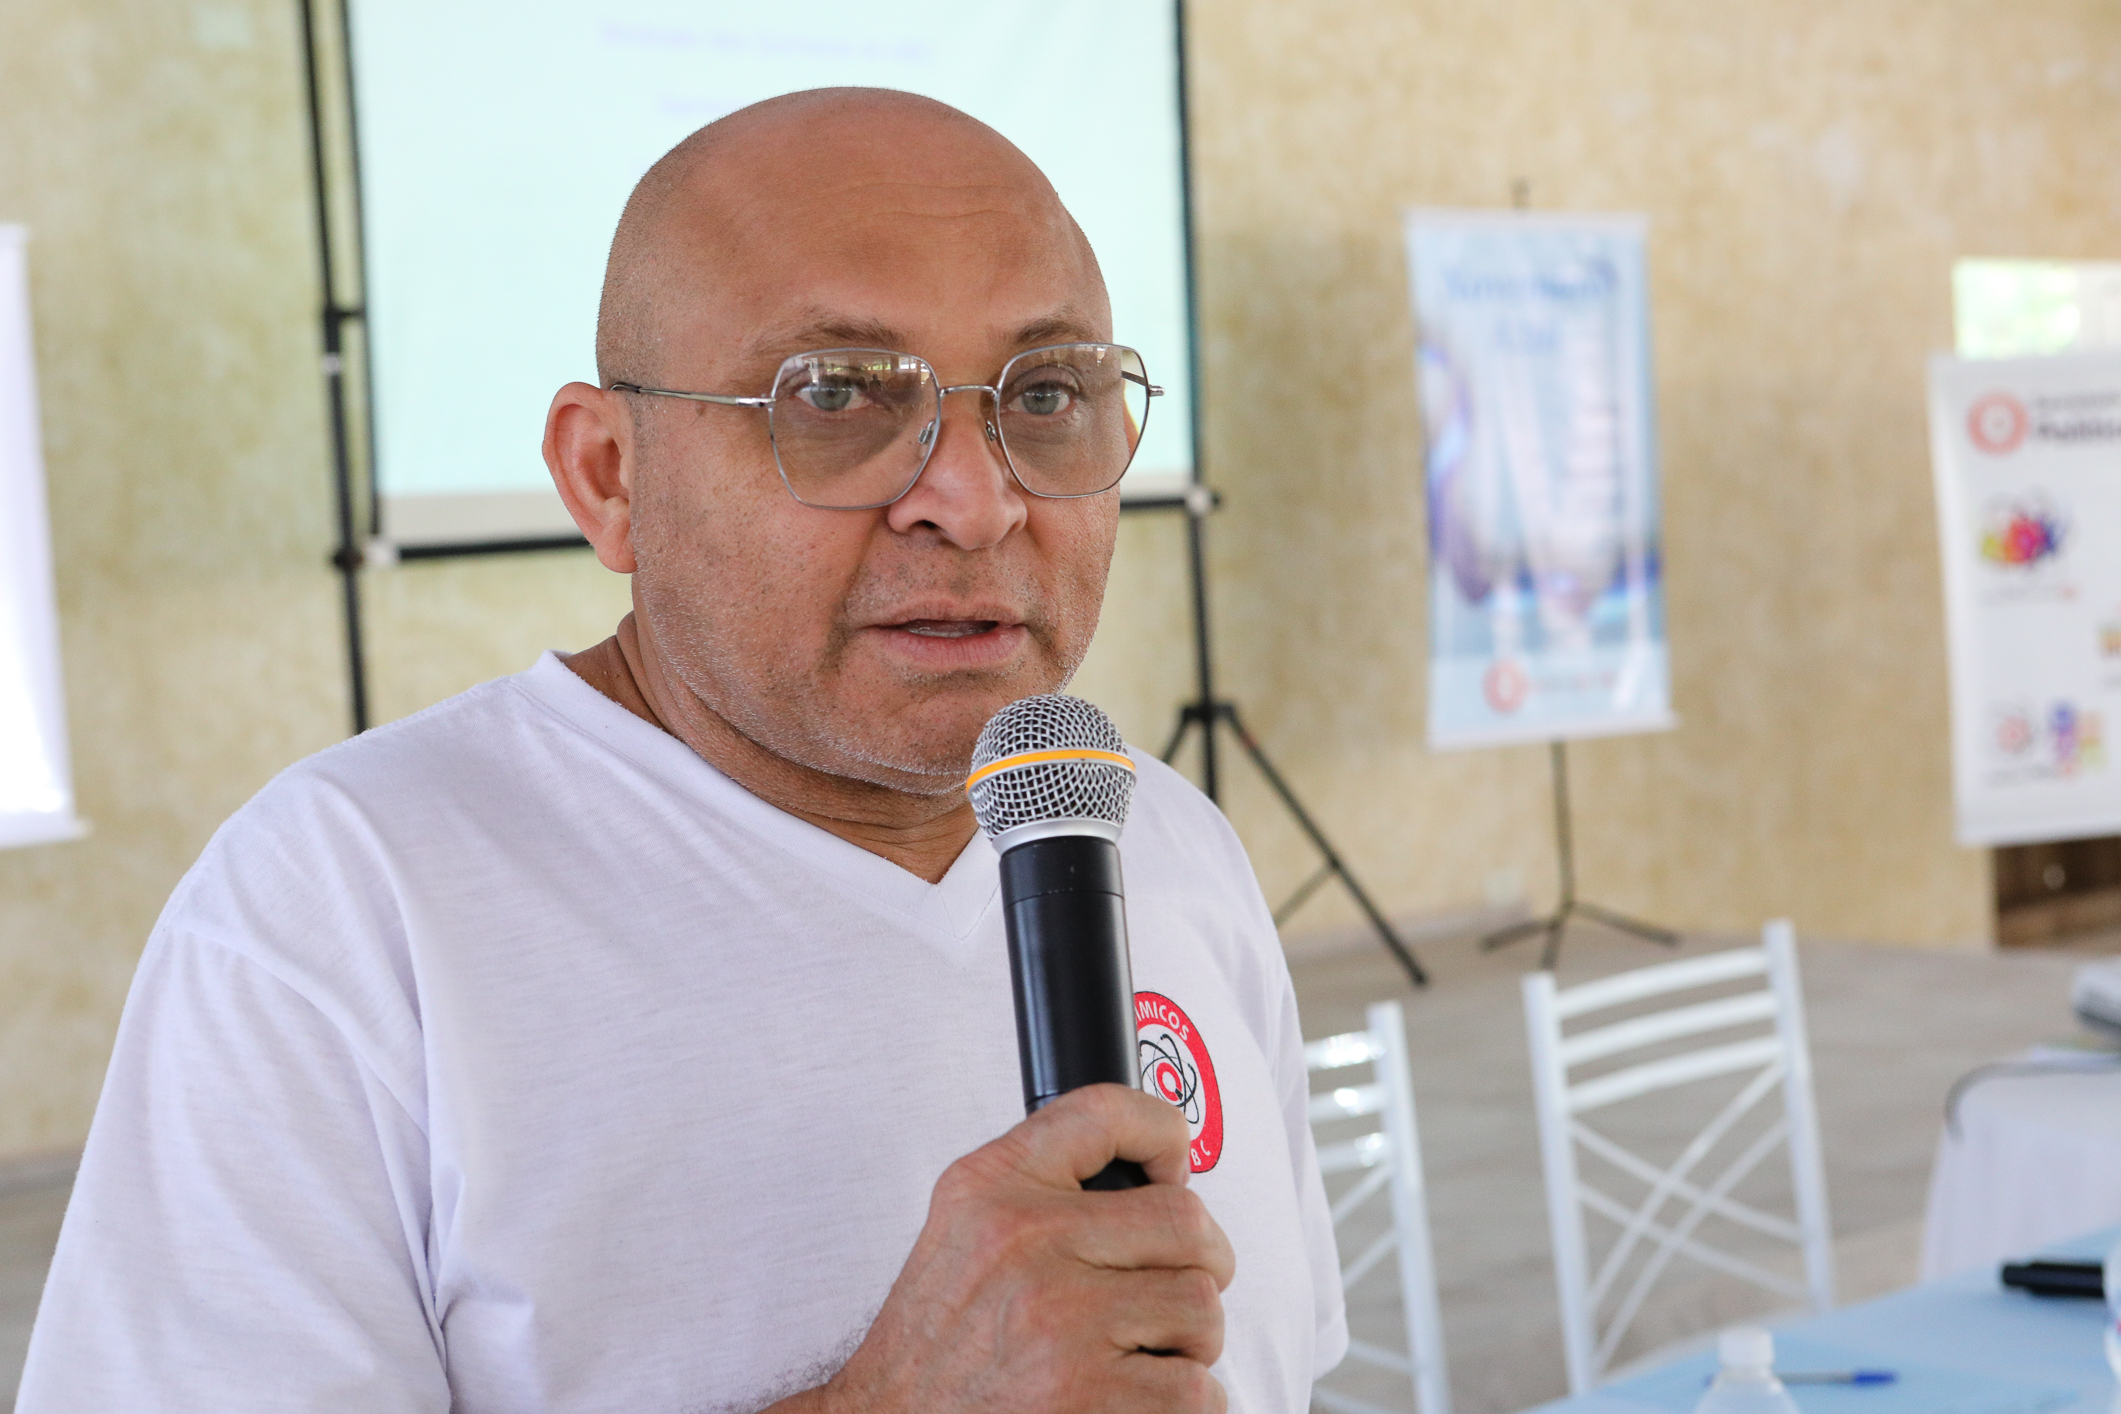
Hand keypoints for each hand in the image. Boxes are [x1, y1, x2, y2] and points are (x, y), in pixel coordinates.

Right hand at [774, 1083, 1234, 1413]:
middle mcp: (1027, 1242)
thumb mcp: (963, 1226)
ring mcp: (1062, 1321)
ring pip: (1202, 1309)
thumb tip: (1158, 1173)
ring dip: (1189, 1343)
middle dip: (1203, 1263)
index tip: (1174, 1163)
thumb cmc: (939, 1341)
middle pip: (1187, 1222)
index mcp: (994, 1188)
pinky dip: (1181, 1403)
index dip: (1162, 1131)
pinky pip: (1197, 1389)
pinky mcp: (1090, 1395)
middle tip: (1171, 1290)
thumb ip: (1041, 1187)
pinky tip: (1131, 1399)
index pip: (1104, 1113)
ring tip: (1137, 1355)